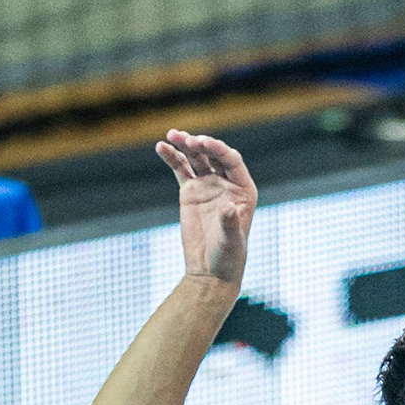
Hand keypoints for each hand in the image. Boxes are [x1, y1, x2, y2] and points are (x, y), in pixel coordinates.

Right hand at [155, 129, 256, 289]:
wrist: (210, 269)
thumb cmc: (228, 257)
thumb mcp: (230, 240)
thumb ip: (229, 223)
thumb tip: (228, 207)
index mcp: (243, 189)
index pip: (232, 160)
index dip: (218, 149)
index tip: (203, 143)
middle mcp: (226, 182)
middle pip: (213, 155)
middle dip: (200, 145)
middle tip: (187, 140)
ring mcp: (208, 184)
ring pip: (195, 158)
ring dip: (183, 145)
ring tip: (170, 135)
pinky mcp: (190, 191)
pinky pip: (180, 169)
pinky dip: (171, 157)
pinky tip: (161, 147)